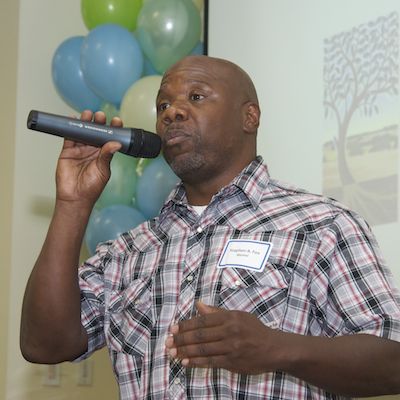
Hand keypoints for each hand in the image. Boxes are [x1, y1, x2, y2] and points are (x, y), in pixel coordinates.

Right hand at [55, 110, 121, 206]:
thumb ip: (107, 156)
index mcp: (104, 154)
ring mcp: (80, 149)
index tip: (117, 121)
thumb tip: (116, 143)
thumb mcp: (103, 170)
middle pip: (96, 132)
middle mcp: (93, 150)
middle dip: (99, 122)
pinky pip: (69, 137)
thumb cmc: (92, 187)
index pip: (110, 138)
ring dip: (85, 122)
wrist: (75, 197)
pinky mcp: (67, 151)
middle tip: (101, 116)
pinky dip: (70, 128)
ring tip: (88, 114)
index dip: (113, 129)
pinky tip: (73, 119)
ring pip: (83, 132)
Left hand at [165, 302, 279, 373]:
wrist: (273, 348)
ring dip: (185, 351)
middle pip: (200, 335)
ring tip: (172, 352)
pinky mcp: (232, 362)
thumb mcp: (238, 315)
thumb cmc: (254, 329)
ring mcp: (231, 348)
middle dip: (181, 339)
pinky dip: (196, 362)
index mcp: (230, 318)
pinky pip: (210, 362)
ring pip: (203, 350)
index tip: (174, 328)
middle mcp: (229, 331)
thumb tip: (198, 305)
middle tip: (168, 341)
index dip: (186, 325)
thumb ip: (216, 312)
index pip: (203, 320)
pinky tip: (185, 362)